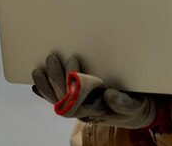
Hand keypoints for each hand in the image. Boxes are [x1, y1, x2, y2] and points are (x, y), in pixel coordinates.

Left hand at [31, 54, 157, 128]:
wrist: (132, 112)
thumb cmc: (133, 105)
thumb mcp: (135, 105)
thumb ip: (124, 102)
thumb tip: (109, 95)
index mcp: (96, 110)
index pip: (78, 101)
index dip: (73, 86)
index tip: (74, 71)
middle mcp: (83, 111)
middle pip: (63, 98)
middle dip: (56, 78)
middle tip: (52, 58)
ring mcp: (76, 107)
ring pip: (56, 100)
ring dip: (46, 85)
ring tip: (38, 71)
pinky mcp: (73, 102)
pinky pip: (55, 100)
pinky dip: (44, 93)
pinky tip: (36, 85)